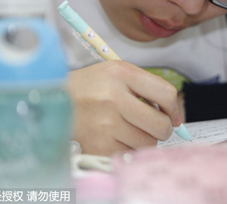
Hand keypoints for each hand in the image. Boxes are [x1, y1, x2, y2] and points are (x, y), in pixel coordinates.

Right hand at [67, 60, 183, 155]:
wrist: (50, 103)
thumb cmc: (90, 87)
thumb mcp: (116, 73)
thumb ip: (147, 87)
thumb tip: (176, 117)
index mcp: (121, 74)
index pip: (166, 93)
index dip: (175, 108)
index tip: (173, 115)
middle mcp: (113, 98)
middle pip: (161, 125)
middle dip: (162, 129)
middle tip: (152, 126)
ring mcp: (105, 124)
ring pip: (147, 143)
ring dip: (143, 139)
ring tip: (127, 129)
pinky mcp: (97, 145)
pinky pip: (129, 154)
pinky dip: (126, 149)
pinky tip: (114, 138)